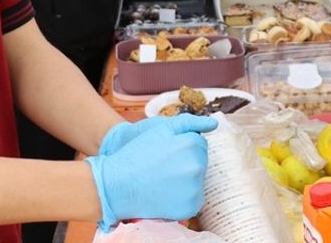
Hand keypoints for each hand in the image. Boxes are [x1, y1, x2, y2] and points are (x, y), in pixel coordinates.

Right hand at [87, 116, 213, 229]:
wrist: (117, 184)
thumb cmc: (137, 153)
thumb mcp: (161, 129)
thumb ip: (190, 122)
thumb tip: (214, 123)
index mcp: (191, 145)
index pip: (200, 143)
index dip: (182, 145)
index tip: (167, 152)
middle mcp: (197, 167)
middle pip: (201, 161)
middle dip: (187, 160)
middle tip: (164, 165)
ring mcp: (194, 190)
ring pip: (199, 180)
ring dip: (187, 178)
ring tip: (164, 179)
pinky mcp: (190, 208)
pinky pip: (194, 199)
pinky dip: (184, 197)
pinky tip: (166, 193)